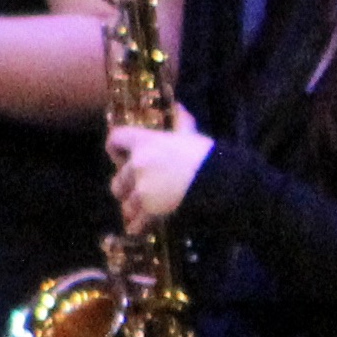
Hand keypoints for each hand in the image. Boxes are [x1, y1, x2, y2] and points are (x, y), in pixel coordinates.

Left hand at [105, 117, 213, 232]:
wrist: (222, 182)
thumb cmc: (208, 156)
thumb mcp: (192, 136)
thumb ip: (182, 122)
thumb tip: (178, 107)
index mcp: (145, 142)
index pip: (114, 140)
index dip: (116, 151)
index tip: (126, 158)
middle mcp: (137, 164)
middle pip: (117, 181)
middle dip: (126, 189)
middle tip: (139, 193)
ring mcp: (142, 189)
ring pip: (126, 205)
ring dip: (134, 210)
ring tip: (144, 214)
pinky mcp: (150, 211)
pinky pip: (136, 224)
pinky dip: (139, 228)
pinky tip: (144, 230)